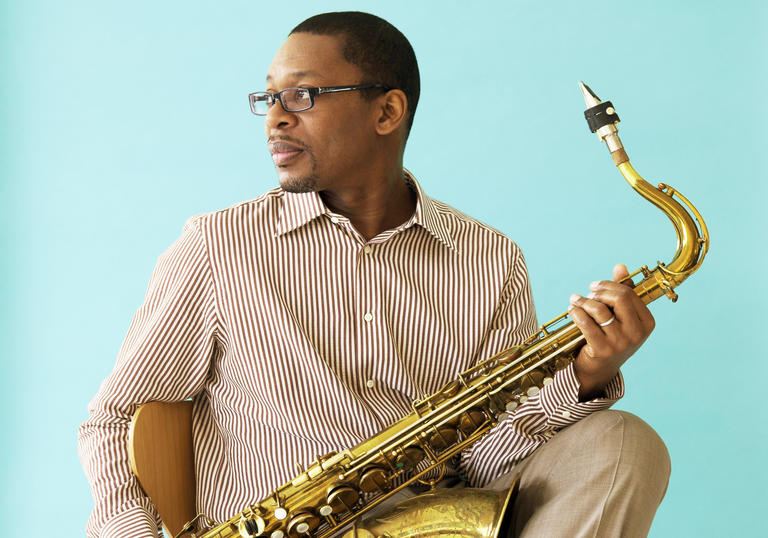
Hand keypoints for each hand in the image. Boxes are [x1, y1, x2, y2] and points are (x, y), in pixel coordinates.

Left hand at [568, 264, 654, 400]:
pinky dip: (576, 313)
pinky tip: (571, 310)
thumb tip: (620, 267)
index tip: (595, 286)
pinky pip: (586, 323)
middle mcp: (636, 333)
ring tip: (574, 300)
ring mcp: (620, 343)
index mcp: (646, 323)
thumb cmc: (611, 337)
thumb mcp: (621, 316)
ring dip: (583, 301)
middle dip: (599, 291)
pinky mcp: (602, 350)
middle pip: (619, 298)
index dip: (609, 286)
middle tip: (587, 293)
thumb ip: (622, 291)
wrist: (599, 369)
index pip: (630, 294)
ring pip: (599, 310)